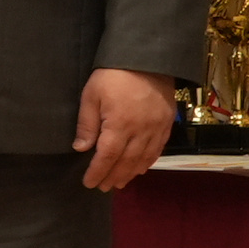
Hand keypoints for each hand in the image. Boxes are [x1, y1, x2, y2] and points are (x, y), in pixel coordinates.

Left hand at [77, 66, 172, 192]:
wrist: (147, 59)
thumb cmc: (113, 76)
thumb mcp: (91, 96)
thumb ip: (87, 125)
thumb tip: (81, 149)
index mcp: (120, 125)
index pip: (108, 156)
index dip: (98, 172)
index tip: (90, 183)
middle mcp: (141, 130)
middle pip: (127, 161)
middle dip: (114, 176)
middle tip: (104, 187)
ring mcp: (157, 127)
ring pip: (144, 157)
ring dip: (131, 172)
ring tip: (120, 182)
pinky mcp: (167, 122)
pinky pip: (159, 148)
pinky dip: (149, 161)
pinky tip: (141, 167)